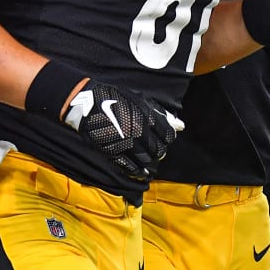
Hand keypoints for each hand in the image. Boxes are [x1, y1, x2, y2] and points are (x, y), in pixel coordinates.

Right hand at [63, 81, 183, 179]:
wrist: (88, 103)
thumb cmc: (116, 98)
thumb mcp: (141, 99)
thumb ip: (161, 113)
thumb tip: (181, 126)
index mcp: (147, 117)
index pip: (167, 136)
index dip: (166, 138)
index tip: (162, 138)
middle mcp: (139, 132)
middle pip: (159, 150)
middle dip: (159, 151)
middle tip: (154, 149)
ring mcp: (126, 143)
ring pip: (146, 160)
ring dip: (149, 161)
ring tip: (147, 158)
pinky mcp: (113, 152)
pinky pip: (130, 166)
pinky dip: (137, 170)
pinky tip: (140, 171)